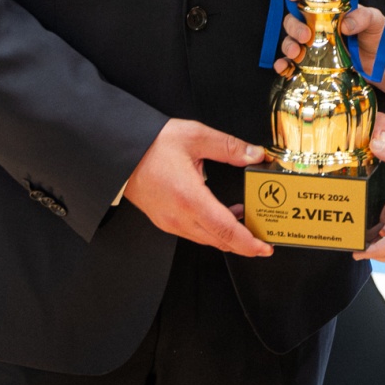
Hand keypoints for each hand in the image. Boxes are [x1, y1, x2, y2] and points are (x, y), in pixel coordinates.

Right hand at [122, 118, 272, 257]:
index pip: (225, 230)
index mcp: (189, 198)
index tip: (265, 247)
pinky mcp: (165, 221)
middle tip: (265, 239)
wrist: (119, 153)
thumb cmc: (151, 146)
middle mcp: (179, 217)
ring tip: (248, 221)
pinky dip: (214, 229)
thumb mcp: (195, 136)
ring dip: (229, 235)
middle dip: (245, 244)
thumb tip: (254, 154)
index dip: (248, 242)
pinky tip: (224, 214)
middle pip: (219, 241)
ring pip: (207, 239)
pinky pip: (195, 233)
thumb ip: (229, 147)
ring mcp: (170, 222)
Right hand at [278, 0, 384, 78]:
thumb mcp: (374, 20)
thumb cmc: (378, 36)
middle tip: (305, 35)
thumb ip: (363, 17)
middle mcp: (317, 24)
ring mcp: (313, 44)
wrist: (383, 64)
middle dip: (293, 25)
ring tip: (296, 53)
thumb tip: (345, 25)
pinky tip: (283, 67)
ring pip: (290, 39)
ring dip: (288, 44)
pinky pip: (291, 62)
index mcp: (330, 8)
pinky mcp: (312, 63)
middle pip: (294, 19)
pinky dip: (283, 64)